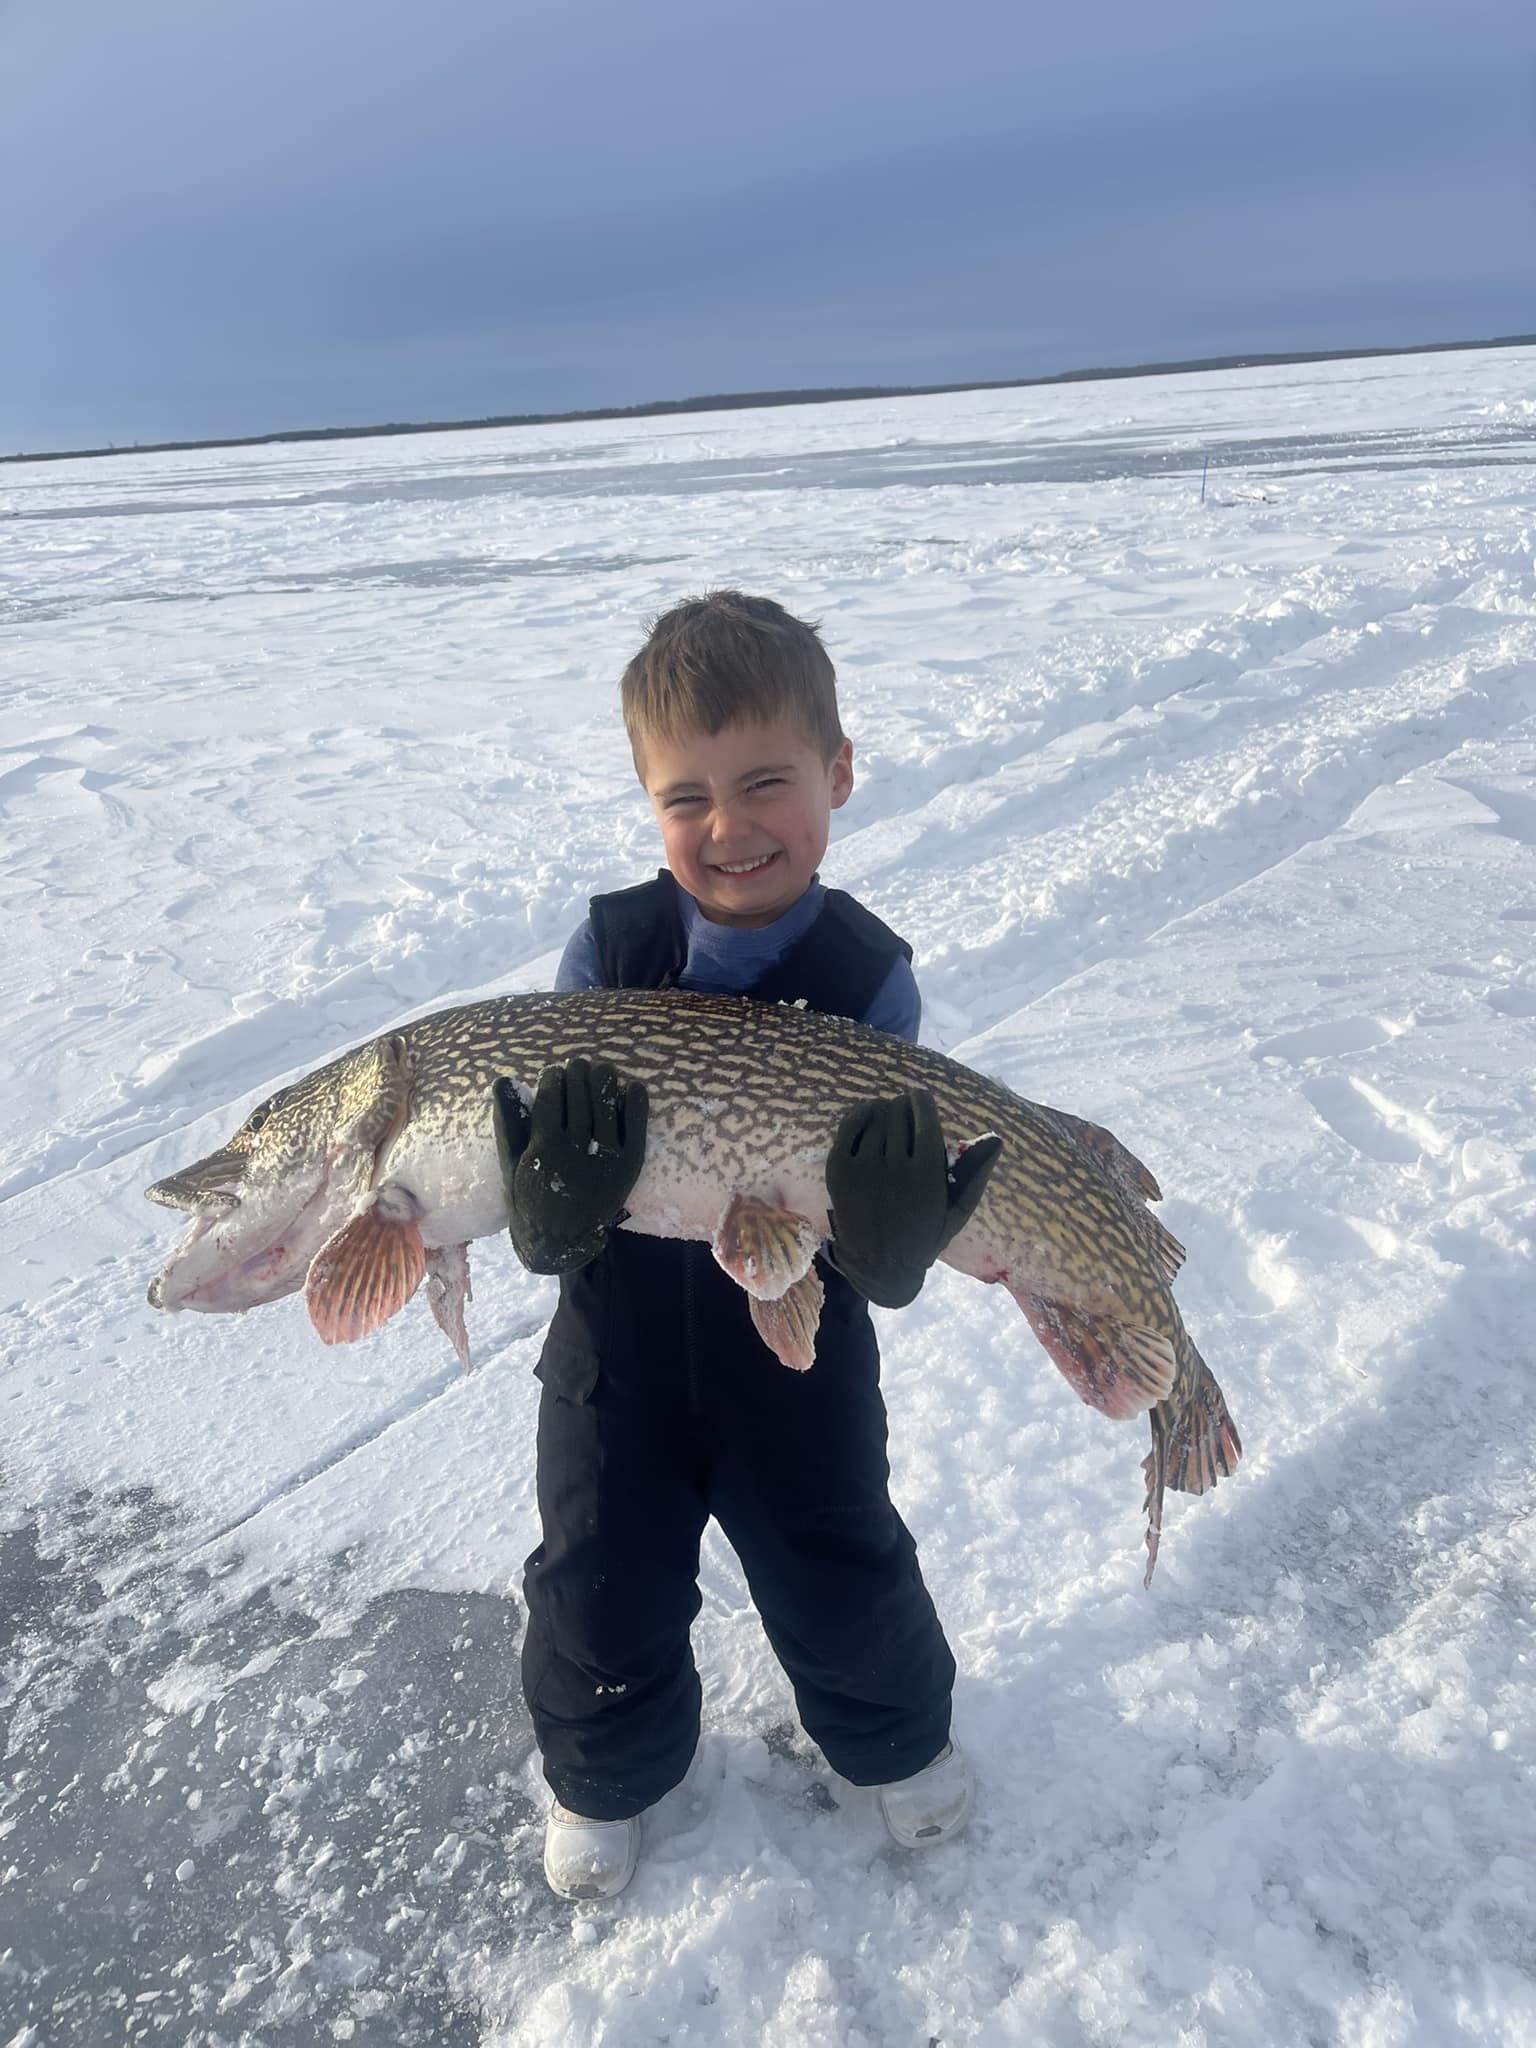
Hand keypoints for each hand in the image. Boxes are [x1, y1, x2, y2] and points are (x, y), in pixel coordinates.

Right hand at [492, 1058, 647, 1274]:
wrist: (561, 1240)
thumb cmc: (531, 1197)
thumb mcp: (512, 1163)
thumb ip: (509, 1122)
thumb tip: (502, 1081)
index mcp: (544, 1150)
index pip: (549, 1102)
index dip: (552, 1080)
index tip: (554, 1070)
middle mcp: (575, 1152)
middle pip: (578, 1101)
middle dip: (578, 1075)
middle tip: (578, 1062)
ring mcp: (605, 1159)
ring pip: (606, 1109)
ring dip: (604, 1083)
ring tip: (602, 1069)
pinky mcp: (628, 1166)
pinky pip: (636, 1129)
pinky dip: (636, 1106)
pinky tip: (633, 1087)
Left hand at [825, 1088, 1000, 1307]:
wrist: (879, 1265)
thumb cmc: (924, 1236)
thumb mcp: (957, 1211)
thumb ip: (976, 1173)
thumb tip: (996, 1139)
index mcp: (927, 1174)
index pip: (926, 1118)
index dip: (923, 1101)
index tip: (920, 1096)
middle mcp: (895, 1167)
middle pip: (900, 1115)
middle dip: (904, 1106)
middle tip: (904, 1107)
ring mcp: (864, 1168)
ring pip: (876, 1118)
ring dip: (884, 1110)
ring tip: (888, 1112)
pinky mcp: (839, 1171)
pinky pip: (848, 1128)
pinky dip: (859, 1115)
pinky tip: (868, 1115)